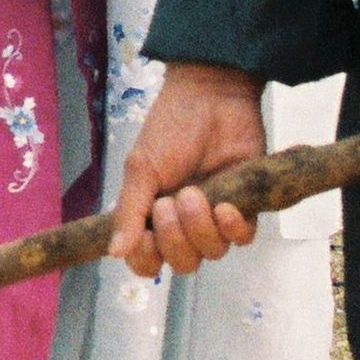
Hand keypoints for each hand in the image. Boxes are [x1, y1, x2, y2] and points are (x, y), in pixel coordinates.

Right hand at [108, 62, 266, 276]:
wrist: (212, 95)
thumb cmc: (171, 126)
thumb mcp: (141, 168)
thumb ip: (129, 211)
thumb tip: (113, 252)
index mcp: (152, 218)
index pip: (147, 262)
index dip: (147, 259)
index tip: (145, 237)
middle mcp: (184, 224)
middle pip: (183, 263)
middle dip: (175, 239)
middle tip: (169, 203)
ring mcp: (215, 218)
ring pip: (212, 253)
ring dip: (201, 227)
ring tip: (195, 192)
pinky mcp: (245, 207)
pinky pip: (242, 239)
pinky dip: (233, 228)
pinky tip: (225, 207)